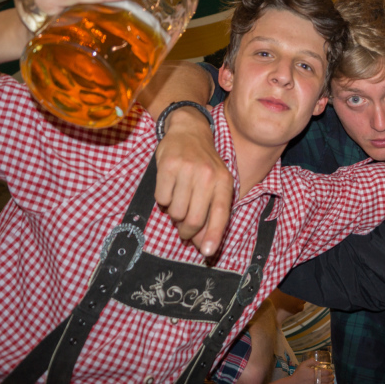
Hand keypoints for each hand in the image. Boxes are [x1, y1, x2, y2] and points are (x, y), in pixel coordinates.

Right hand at [154, 107, 233, 255]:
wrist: (189, 131)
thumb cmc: (204, 165)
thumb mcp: (216, 184)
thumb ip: (212, 213)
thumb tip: (203, 245)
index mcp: (224, 182)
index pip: (220, 214)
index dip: (213, 235)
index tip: (207, 253)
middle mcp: (208, 175)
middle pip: (194, 219)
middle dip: (186, 231)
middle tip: (183, 230)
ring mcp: (188, 170)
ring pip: (175, 212)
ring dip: (173, 214)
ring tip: (177, 201)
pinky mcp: (168, 166)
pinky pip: (161, 199)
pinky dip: (162, 199)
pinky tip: (169, 187)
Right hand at [285, 359, 333, 383]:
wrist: (293, 383)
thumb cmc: (298, 373)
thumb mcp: (303, 364)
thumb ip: (311, 361)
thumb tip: (318, 362)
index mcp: (314, 373)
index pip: (326, 372)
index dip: (330, 371)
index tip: (331, 370)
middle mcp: (316, 380)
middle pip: (327, 379)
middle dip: (331, 377)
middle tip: (332, 376)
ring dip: (330, 382)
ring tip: (332, 381)